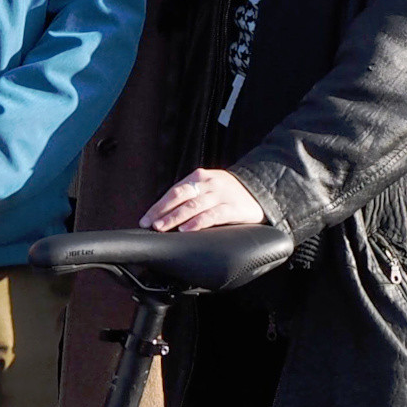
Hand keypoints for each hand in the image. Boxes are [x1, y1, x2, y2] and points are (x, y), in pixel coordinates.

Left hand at [141, 168, 266, 232]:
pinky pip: (212, 215)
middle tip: (150, 224)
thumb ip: (190, 196)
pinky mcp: (233, 207)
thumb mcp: (208, 188)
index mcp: (199, 177)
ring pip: (193, 205)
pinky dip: (197, 222)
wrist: (261, 190)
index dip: (158, 206)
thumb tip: (163, 215)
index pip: (174, 191)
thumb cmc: (228, 193)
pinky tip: (186, 229)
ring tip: (162, 227)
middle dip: (162, 211)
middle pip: (180, 196)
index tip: (145, 219)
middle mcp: (208, 183)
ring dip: (175, 217)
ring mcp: (221, 194)